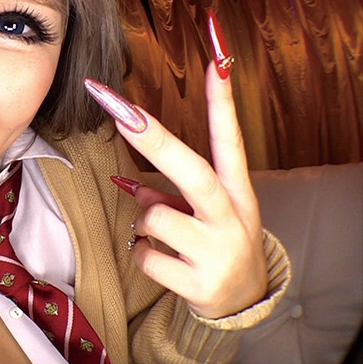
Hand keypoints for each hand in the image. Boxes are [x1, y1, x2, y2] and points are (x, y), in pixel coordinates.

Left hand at [85, 47, 267, 318]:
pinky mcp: (199, 282)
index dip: (223, 101)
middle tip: (120, 109)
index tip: (216, 61)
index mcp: (235, 191)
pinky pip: (145, 256)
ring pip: (155, 219)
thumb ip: (167, 192)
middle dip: (154, 139)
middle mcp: (231, 216)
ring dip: (144, 223)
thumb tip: (127, 184)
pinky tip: (162, 261)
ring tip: (161, 237)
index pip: (229, 139)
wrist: (244, 302)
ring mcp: (217, 250)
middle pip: (192, 171)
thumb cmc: (216, 241)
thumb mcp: (203, 212)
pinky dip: (142, 255)